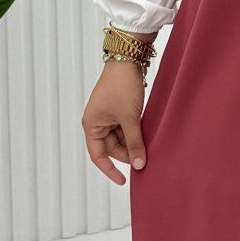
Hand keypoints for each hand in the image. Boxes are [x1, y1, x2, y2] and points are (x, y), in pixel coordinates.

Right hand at [82, 61, 146, 184]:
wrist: (128, 60)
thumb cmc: (121, 86)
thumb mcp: (130, 118)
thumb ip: (135, 143)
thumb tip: (139, 164)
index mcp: (91, 125)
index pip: (98, 155)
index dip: (110, 170)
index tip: (124, 180)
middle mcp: (97, 122)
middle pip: (111, 148)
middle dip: (127, 154)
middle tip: (145, 159)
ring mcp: (108, 115)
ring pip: (120, 138)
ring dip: (133, 143)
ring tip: (148, 146)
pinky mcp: (119, 109)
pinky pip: (126, 128)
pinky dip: (135, 133)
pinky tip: (147, 136)